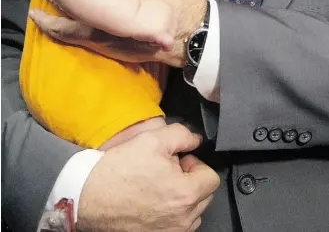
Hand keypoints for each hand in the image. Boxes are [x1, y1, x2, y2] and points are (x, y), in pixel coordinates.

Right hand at [77, 123, 219, 231]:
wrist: (89, 197)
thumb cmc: (120, 170)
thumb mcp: (153, 139)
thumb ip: (182, 135)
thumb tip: (196, 140)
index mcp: (186, 193)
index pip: (211, 177)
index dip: (194, 164)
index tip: (179, 161)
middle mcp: (182, 219)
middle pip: (203, 195)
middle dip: (189, 180)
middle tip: (166, 171)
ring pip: (192, 212)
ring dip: (182, 198)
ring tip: (157, 186)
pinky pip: (177, 225)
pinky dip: (171, 213)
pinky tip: (151, 201)